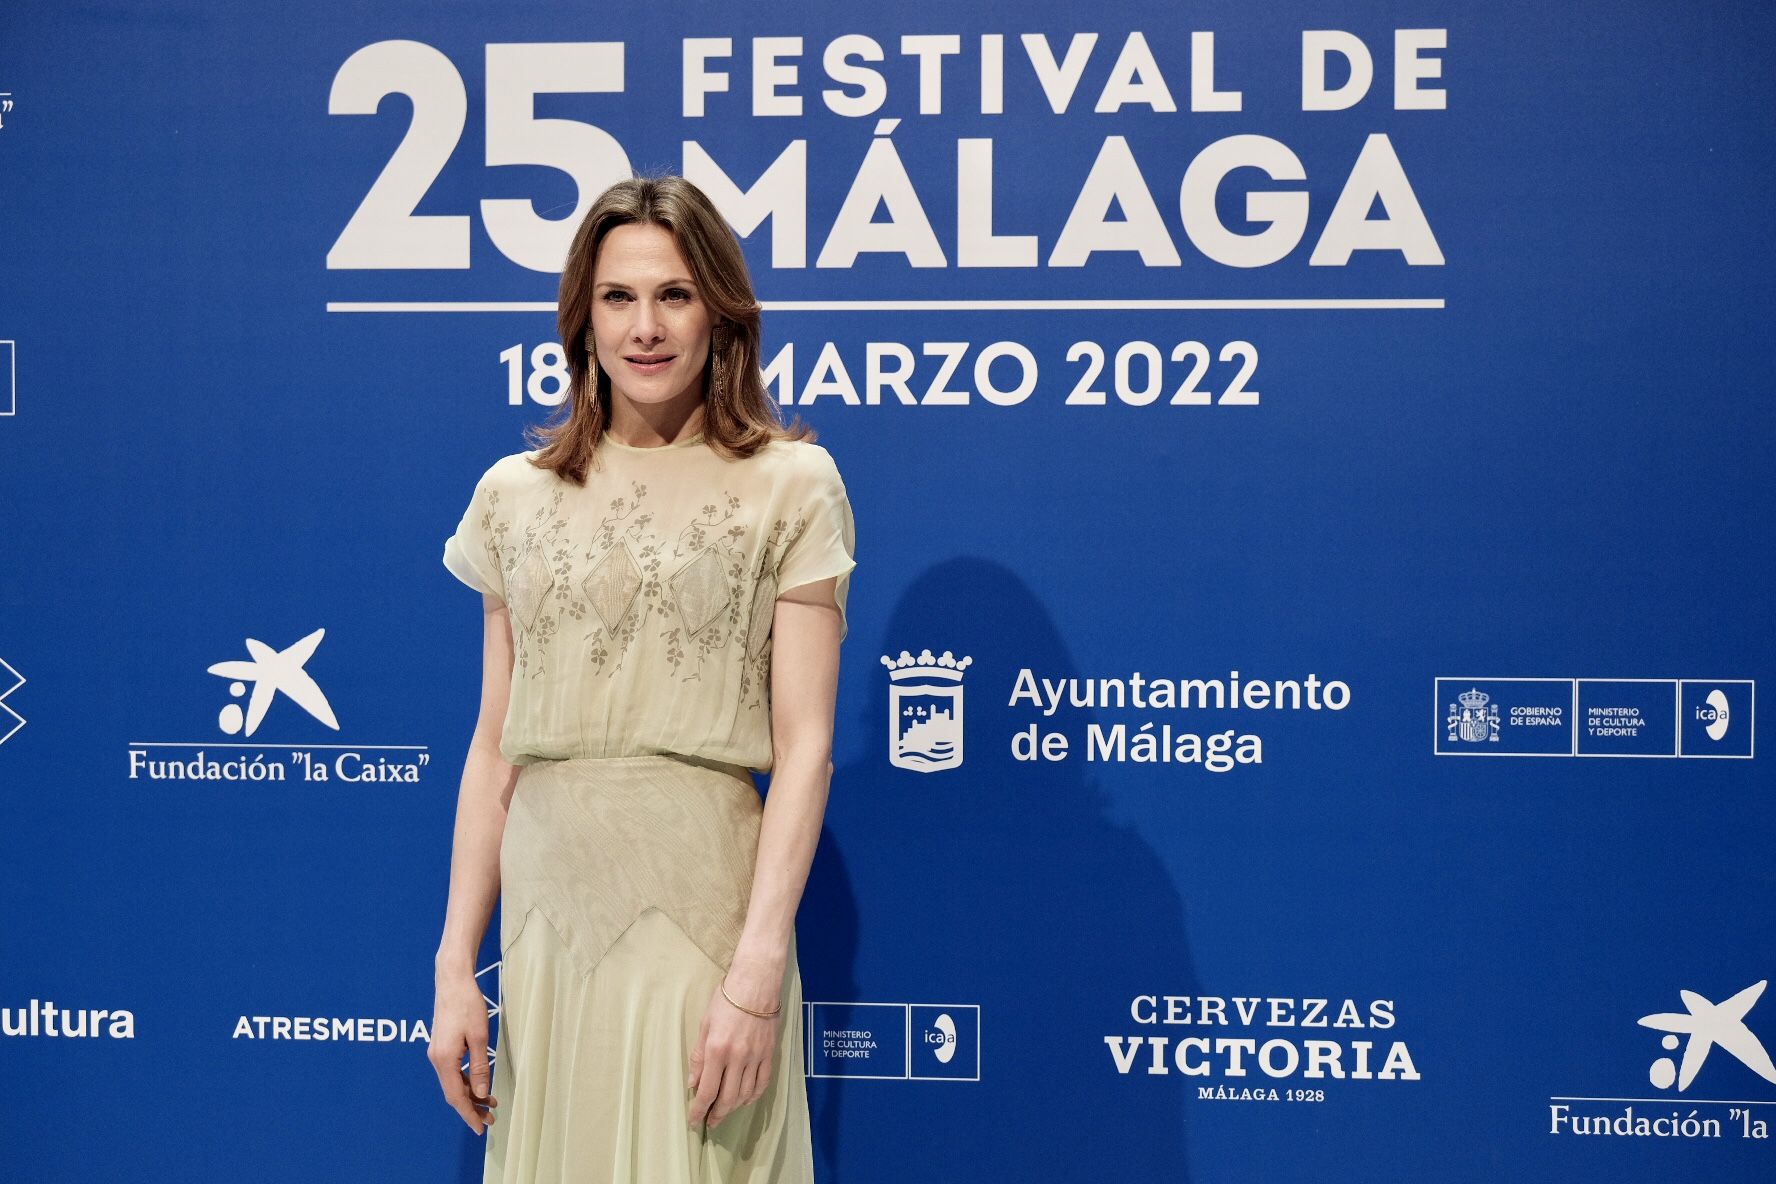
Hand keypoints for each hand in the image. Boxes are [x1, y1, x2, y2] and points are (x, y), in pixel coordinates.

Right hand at [429, 970, 498, 1135]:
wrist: (452, 980)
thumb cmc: (467, 1004)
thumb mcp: (480, 1037)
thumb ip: (481, 1067)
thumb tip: (481, 1094)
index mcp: (444, 1059)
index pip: (456, 1096)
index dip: (468, 1115)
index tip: (480, 1129)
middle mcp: (436, 1059)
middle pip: (453, 1092)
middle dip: (471, 1107)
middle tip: (491, 1118)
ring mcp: (437, 1053)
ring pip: (453, 1082)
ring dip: (470, 1094)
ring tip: (491, 1103)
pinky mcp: (441, 1046)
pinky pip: (453, 1071)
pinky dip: (466, 1080)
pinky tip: (479, 1083)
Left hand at [686, 976, 780, 1130]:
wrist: (756, 984)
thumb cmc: (726, 999)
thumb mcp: (705, 1025)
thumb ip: (698, 1056)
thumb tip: (693, 1082)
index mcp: (717, 1050)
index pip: (707, 1090)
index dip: (699, 1110)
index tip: (694, 1120)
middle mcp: (737, 1058)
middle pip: (727, 1098)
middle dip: (716, 1114)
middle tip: (709, 1122)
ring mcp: (756, 1057)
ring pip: (745, 1094)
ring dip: (733, 1107)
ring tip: (724, 1111)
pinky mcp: (769, 1053)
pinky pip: (762, 1082)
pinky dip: (753, 1096)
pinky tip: (745, 1099)